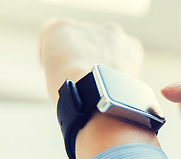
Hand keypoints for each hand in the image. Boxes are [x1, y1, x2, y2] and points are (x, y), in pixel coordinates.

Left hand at [39, 18, 158, 158]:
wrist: (97, 99)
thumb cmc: (115, 107)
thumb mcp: (129, 95)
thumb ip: (121, 87)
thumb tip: (113, 103)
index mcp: (132, 48)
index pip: (118, 52)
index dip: (107, 66)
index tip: (100, 80)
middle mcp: (112, 33)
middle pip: (96, 43)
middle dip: (90, 57)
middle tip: (83, 80)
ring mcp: (87, 30)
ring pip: (75, 41)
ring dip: (71, 56)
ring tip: (66, 79)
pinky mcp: (61, 29)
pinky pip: (50, 38)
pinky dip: (48, 56)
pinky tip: (50, 72)